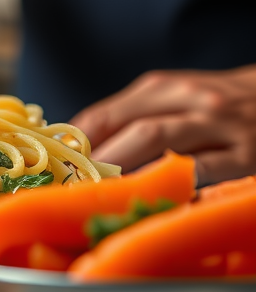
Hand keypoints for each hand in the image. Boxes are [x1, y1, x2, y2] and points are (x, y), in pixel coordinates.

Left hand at [71, 66, 255, 183]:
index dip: (77, 144)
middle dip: (102, 165)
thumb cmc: (216, 103)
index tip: (55, 169)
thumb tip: (78, 148)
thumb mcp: (173, 97)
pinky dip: (179, 187)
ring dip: (131, 177)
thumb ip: (131, 117)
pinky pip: (207, 174)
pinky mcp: (248, 157)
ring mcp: (222, 128)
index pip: (106, 115)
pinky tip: (158, 203)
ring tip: (106, 200)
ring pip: (166, 149)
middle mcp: (191, 102)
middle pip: (135, 132)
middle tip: (76, 192)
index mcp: (162, 88)